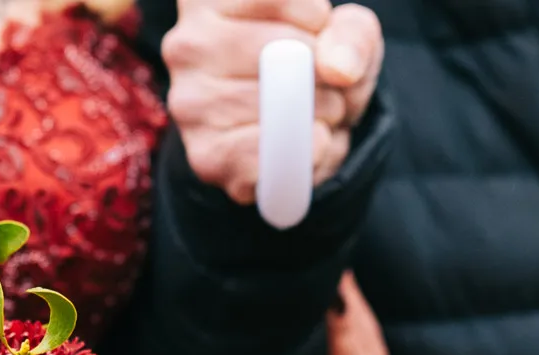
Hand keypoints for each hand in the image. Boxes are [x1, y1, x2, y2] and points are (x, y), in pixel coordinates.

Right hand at [163, 0, 385, 203]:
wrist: (297, 132)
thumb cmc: (313, 68)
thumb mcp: (345, 34)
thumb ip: (352, 34)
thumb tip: (338, 68)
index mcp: (208, 0)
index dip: (314, 17)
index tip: (315, 28)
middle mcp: (186, 44)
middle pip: (280, 50)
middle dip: (322, 72)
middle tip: (321, 81)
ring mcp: (187, 102)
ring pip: (279, 103)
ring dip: (321, 113)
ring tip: (309, 112)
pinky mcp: (203, 155)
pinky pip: (271, 152)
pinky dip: (304, 151)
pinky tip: (296, 144)